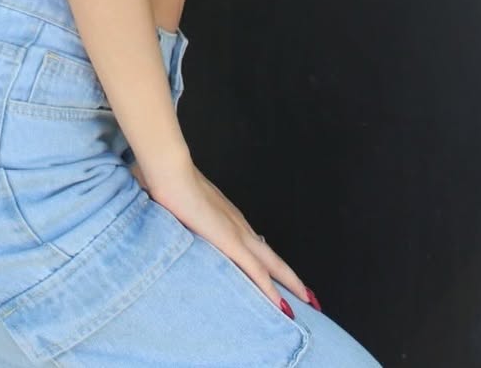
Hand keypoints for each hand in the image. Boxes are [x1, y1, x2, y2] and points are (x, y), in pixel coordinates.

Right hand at [129, 157, 311, 316]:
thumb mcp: (181, 204)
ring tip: (307, 302)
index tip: (278, 274)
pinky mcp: (231, 242)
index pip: (255, 244)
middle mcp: (239, 226)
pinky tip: (282, 306)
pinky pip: (257, 272)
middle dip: (291, 277)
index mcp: (228, 218)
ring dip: (290, 284)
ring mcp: (237, 234)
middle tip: (309, 295)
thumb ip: (186, 216)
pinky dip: (271, 290)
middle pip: (272, 257)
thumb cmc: (171, 184)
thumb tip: (179, 220)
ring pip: (273, 265)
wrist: (171, 173)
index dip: (268, 260)